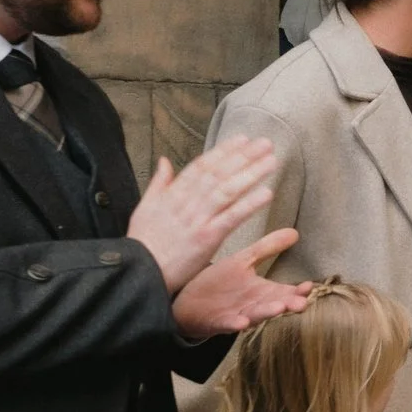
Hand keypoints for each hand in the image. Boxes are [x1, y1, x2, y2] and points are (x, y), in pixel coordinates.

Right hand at [129, 135, 279, 292]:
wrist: (139, 272)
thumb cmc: (143, 243)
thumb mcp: (144, 208)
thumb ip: (158, 183)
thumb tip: (164, 161)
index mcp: (172, 194)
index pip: (202, 166)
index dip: (224, 151)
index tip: (242, 139)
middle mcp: (186, 203)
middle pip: (218, 174)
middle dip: (243, 157)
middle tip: (265, 143)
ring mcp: (197, 220)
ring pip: (227, 191)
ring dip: (251, 174)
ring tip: (271, 161)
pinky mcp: (206, 238)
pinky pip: (230, 218)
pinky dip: (248, 205)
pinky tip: (266, 193)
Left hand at [170, 229, 310, 338]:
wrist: (187, 299)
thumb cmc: (218, 282)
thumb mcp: (244, 260)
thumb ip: (268, 248)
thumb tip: (294, 232)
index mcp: (263, 291)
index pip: (286, 291)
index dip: (298, 290)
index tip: (309, 286)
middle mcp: (255, 305)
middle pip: (276, 305)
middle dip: (289, 305)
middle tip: (301, 303)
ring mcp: (238, 315)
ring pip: (256, 316)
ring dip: (267, 313)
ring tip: (278, 308)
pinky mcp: (218, 322)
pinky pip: (228, 325)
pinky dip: (235, 325)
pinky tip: (242, 323)